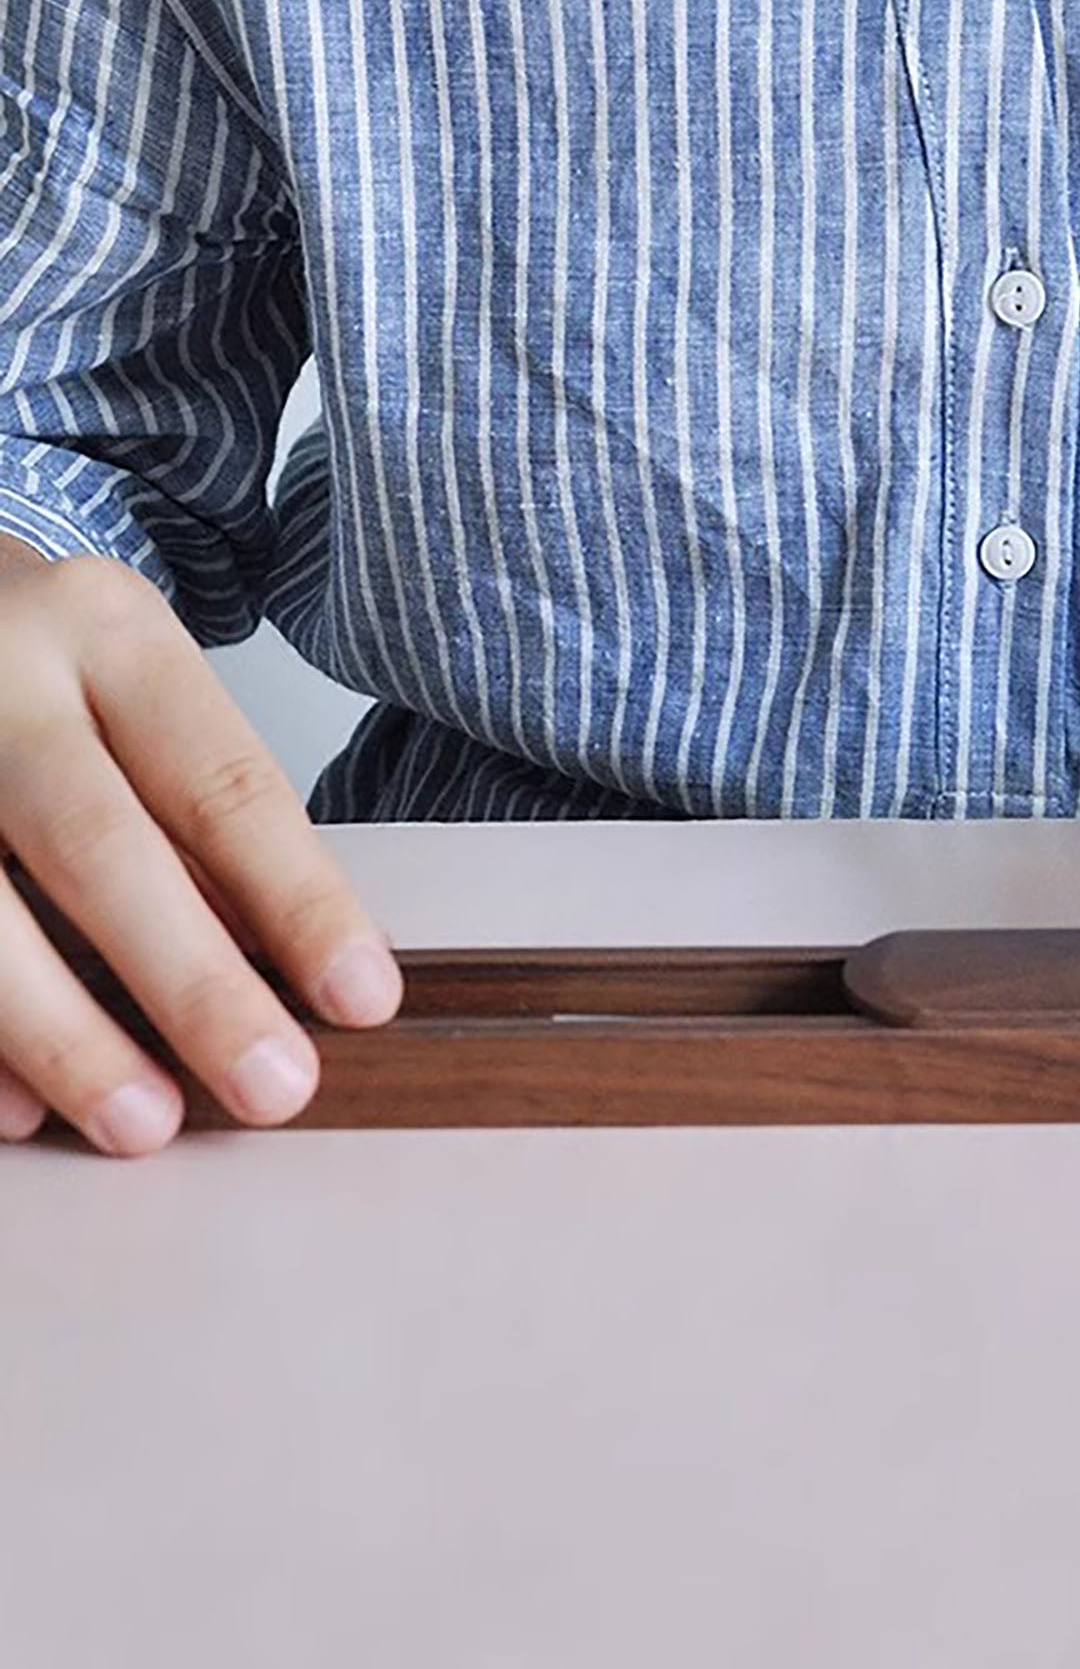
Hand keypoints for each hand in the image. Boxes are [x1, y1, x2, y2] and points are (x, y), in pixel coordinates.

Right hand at [0, 545, 399, 1153]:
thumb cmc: (43, 671)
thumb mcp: (135, 696)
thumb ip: (200, 818)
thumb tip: (294, 968)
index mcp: (109, 634)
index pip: (224, 784)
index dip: (298, 900)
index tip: (364, 998)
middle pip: (102, 847)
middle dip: (194, 984)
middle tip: (274, 1088)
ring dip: (62, 1036)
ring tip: (145, 1126)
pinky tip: (16, 1113)